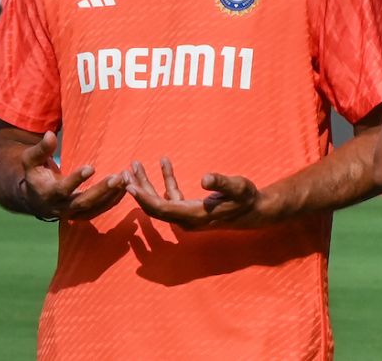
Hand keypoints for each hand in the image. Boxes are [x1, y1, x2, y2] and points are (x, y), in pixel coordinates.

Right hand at [20, 132, 127, 220]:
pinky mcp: (82, 215)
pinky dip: (113, 200)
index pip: (63, 188)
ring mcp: (73, 213)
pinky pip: (100, 210)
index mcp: (48, 193)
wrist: (35, 200)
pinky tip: (125, 188)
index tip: (91, 167)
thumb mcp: (31, 161)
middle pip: (84, 202)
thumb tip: (50, 134)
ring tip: (126, 179)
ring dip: (111, 195)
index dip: (76, 179)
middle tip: (118, 177)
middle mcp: (61, 207)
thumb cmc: (35, 175)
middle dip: (101, 190)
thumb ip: (41, 149)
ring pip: (95, 208)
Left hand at [124, 158, 263, 230]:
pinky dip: (166, 180)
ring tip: (136, 165)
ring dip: (147, 184)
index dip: (144, 198)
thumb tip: (205, 178)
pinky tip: (164, 162)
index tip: (130, 185)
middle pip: (155, 207)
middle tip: (126, 171)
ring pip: (160, 202)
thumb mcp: (238, 187)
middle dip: (139, 190)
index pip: (162, 209)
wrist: (255, 210)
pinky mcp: (190, 210)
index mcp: (194, 216)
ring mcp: (187, 216)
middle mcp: (187, 219)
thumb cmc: (247, 198)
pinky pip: (171, 196)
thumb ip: (222, 183)